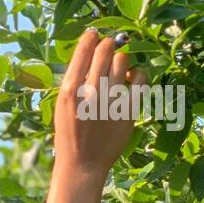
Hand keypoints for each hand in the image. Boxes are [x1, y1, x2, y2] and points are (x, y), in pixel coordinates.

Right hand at [54, 28, 147, 180]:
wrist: (82, 166)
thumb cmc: (70, 134)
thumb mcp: (63, 106)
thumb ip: (75, 79)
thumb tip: (93, 46)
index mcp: (70, 90)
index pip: (86, 46)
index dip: (92, 36)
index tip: (94, 37)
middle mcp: (91, 93)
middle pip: (106, 48)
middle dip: (108, 45)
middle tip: (107, 53)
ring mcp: (111, 101)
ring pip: (123, 59)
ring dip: (121, 60)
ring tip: (117, 71)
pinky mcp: (129, 111)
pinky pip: (140, 78)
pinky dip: (137, 74)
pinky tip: (130, 80)